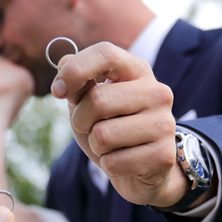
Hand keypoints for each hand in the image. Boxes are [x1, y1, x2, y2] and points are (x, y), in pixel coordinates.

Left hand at [50, 42, 188, 207]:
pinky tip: (124, 162)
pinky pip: (113, 162)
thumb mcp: (90, 102)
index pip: (106, 53)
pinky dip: (108, 166)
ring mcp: (164, 124)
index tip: (57, 90)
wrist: (142, 167)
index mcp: (138, 71)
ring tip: (110, 146)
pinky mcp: (163, 156)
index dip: (75, 70)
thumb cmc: (112, 126)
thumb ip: (78, 83)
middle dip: (80, 120)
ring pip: (102, 136)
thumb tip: (63, 62)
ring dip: (95, 146)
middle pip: (98, 99)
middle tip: (89, 128)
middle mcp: (157, 93)